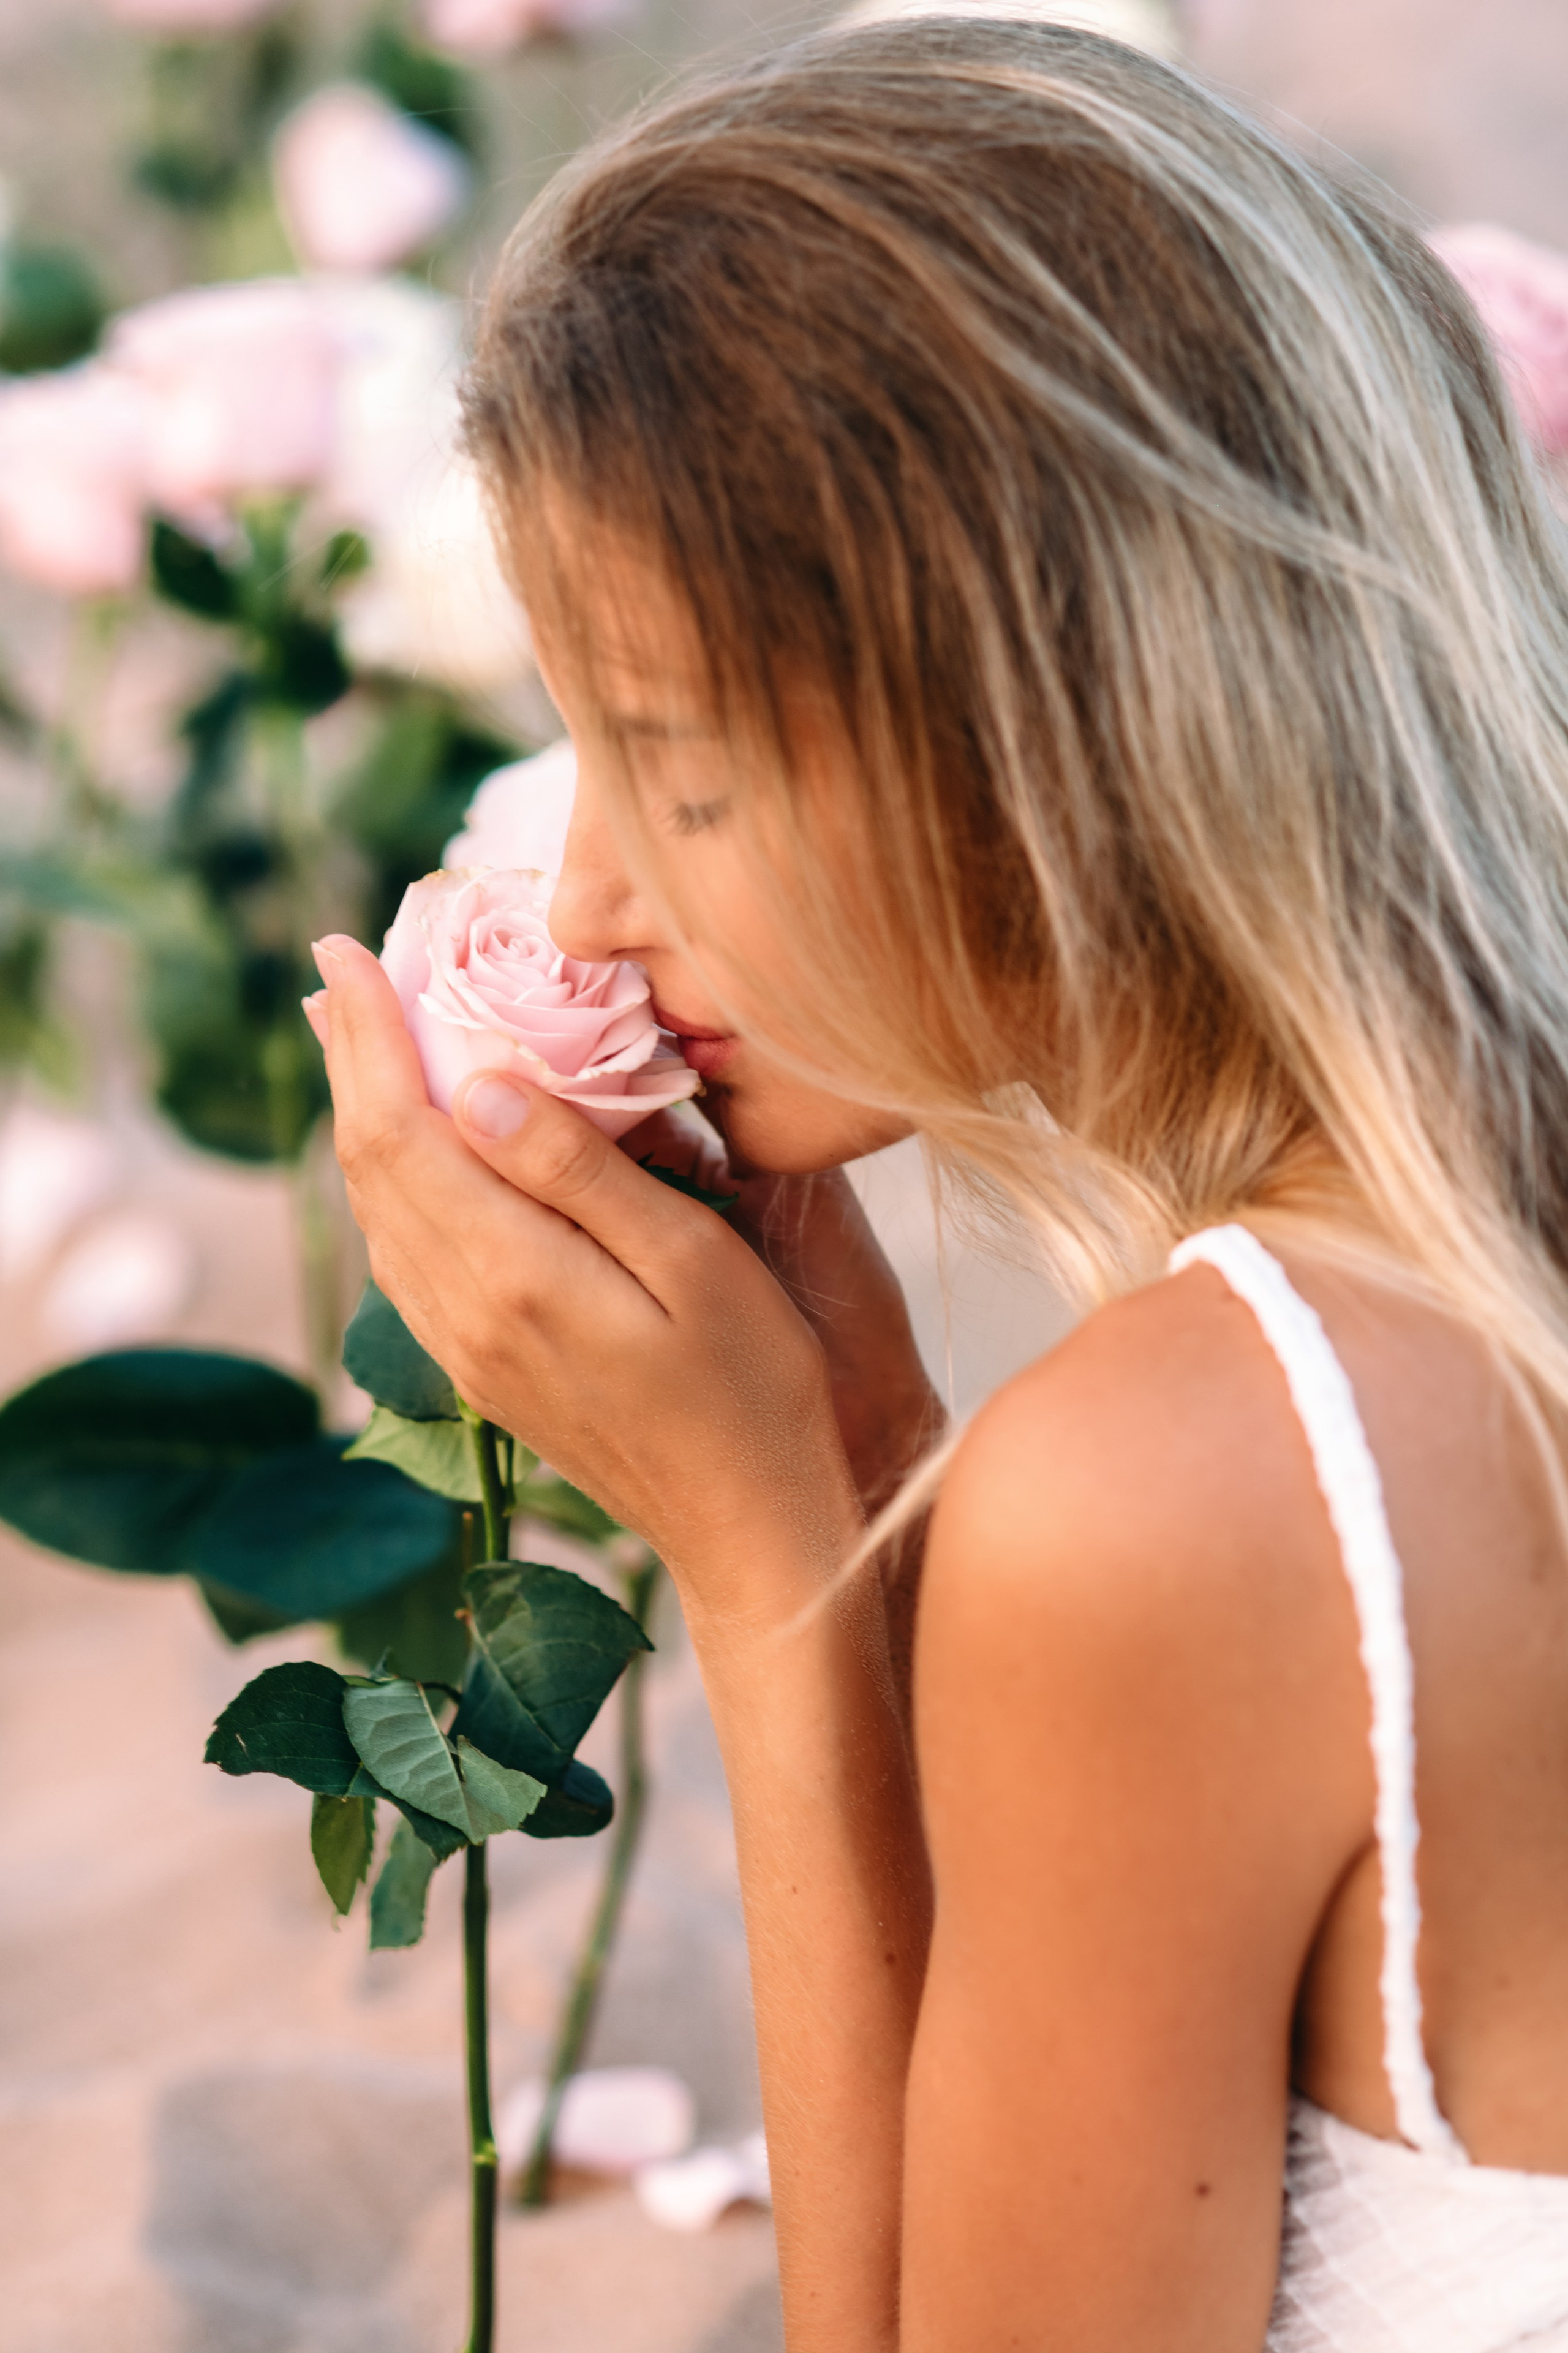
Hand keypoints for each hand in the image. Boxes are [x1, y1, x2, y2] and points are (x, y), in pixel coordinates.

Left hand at [313, 935, 861, 1612]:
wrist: (749, 1526)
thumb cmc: (752, 1383)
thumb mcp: (689, 1261)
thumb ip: (579, 1174)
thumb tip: (480, 1085)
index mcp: (510, 1275)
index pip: (399, 1127)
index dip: (364, 1032)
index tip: (341, 949)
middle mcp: (462, 1314)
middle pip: (370, 1162)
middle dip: (349, 1055)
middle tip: (342, 968)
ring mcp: (465, 1350)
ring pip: (378, 1210)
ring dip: (363, 1112)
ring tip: (363, 1033)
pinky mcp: (482, 1369)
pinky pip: (406, 1254)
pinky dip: (393, 1175)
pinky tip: (415, 1143)